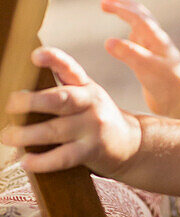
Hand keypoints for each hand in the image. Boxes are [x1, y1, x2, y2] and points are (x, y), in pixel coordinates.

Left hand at [2, 47, 141, 176]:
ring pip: (56, 130)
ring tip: (7, 136)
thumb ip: (60, 89)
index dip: (54, 59)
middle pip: (61, 99)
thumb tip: (19, 92)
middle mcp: (91, 103)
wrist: (130, 143)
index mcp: (85, 86)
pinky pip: (63, 156)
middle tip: (10, 104)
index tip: (36, 55)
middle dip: (32, 101)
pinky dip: (42, 161)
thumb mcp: (85, 96)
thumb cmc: (95, 117)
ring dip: (27, 134)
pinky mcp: (92, 150)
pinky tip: (26, 161)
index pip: (70, 68)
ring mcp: (93, 127)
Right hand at [102, 0, 179, 118]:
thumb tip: (108, 41)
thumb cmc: (168, 85)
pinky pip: (139, 41)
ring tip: (116, 8)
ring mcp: (154, 51)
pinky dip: (130, 32)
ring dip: (128, 15)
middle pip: (139, 16)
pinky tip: (128, 37)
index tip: (103, 2)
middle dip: (122, 5)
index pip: (136, 17)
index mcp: (156, 39)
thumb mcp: (147, 68)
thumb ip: (129, 54)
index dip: (120, 8)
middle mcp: (155, 41)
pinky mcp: (152, 62)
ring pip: (140, 26)